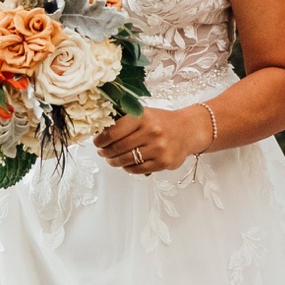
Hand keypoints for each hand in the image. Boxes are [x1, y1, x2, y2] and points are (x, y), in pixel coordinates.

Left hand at [93, 105, 211, 175]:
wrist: (188, 130)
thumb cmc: (161, 122)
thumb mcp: (144, 114)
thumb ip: (124, 120)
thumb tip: (99, 131)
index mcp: (142, 117)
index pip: (113, 131)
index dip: (100, 140)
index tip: (97, 142)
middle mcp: (151, 132)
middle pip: (117, 148)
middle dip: (105, 152)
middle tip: (102, 152)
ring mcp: (158, 148)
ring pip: (125, 160)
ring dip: (114, 162)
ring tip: (112, 160)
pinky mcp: (163, 162)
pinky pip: (137, 169)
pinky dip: (128, 168)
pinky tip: (127, 164)